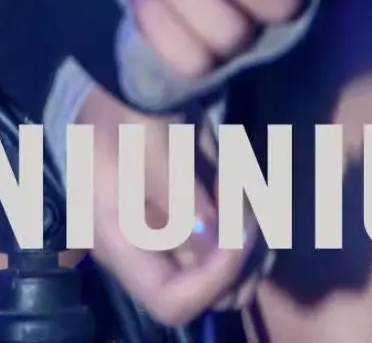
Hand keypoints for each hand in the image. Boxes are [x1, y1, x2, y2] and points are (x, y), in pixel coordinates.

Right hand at [76, 83, 264, 325]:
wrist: (117, 69)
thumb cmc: (124, 106)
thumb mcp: (151, 150)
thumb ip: (182, 202)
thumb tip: (218, 249)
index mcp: (120, 241)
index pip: (170, 302)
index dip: (213, 279)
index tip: (242, 235)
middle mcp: (143, 246)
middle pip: (204, 285)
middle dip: (240, 253)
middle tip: (254, 207)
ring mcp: (165, 226)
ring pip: (222, 255)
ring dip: (247, 226)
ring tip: (248, 182)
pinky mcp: (184, 203)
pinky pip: (223, 225)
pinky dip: (241, 205)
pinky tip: (240, 168)